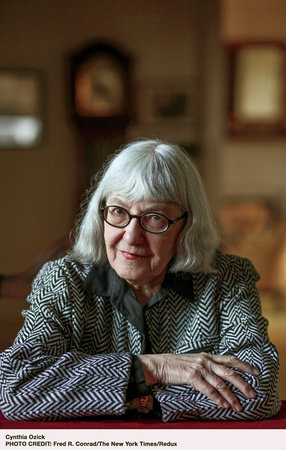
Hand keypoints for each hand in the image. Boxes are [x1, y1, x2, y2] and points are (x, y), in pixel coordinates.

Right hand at [138, 353, 259, 411]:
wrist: (158, 364)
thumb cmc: (175, 366)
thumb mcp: (194, 362)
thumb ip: (207, 367)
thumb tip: (219, 377)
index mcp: (208, 356)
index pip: (231, 359)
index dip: (245, 366)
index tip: (256, 373)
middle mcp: (206, 360)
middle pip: (230, 372)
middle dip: (243, 384)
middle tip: (253, 394)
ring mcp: (199, 367)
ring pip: (221, 383)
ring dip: (231, 396)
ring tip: (238, 406)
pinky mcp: (191, 375)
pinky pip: (208, 389)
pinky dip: (217, 398)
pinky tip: (223, 405)